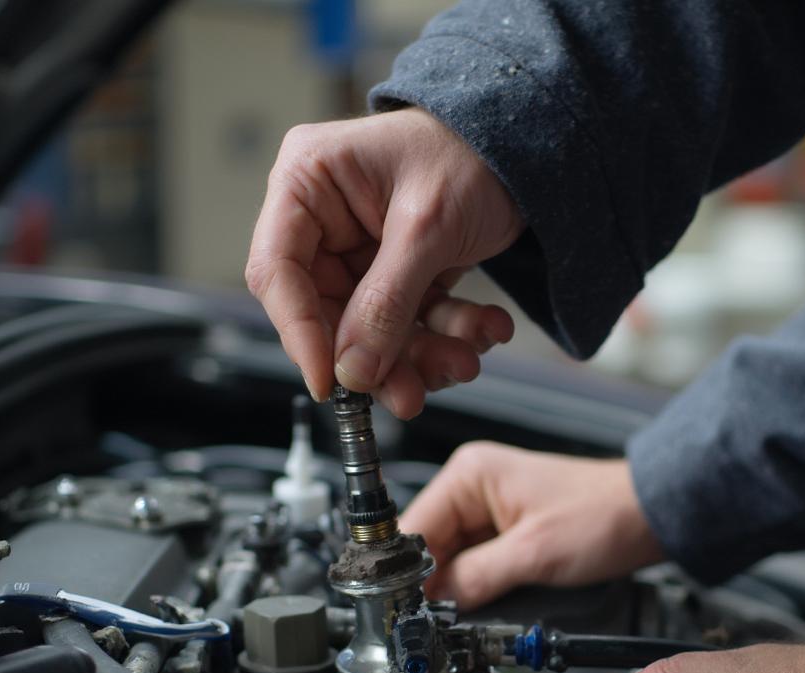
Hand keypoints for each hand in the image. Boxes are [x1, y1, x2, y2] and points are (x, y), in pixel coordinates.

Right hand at [246, 108, 524, 417]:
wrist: (526, 145)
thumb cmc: (471, 152)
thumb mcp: (427, 228)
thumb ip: (387, 302)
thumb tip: (353, 372)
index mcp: (308, 185)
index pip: (278, 273)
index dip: (299, 335)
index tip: (328, 384)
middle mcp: (327, 222)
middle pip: (330, 316)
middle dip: (380, 359)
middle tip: (412, 394)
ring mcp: (363, 252)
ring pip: (376, 332)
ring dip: (423, 356)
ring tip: (467, 359)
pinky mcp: (399, 274)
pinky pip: (413, 324)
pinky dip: (450, 335)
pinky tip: (487, 329)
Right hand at [400, 443, 664, 609]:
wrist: (650, 517)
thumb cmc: (603, 516)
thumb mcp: (533, 554)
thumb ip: (476, 578)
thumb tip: (433, 603)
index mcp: (469, 474)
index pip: (413, 528)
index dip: (404, 572)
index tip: (401, 610)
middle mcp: (471, 487)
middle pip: (427, 546)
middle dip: (428, 585)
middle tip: (428, 624)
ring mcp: (487, 510)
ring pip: (448, 560)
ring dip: (451, 589)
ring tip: (454, 618)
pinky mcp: (503, 532)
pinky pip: (472, 564)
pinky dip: (472, 587)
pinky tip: (475, 606)